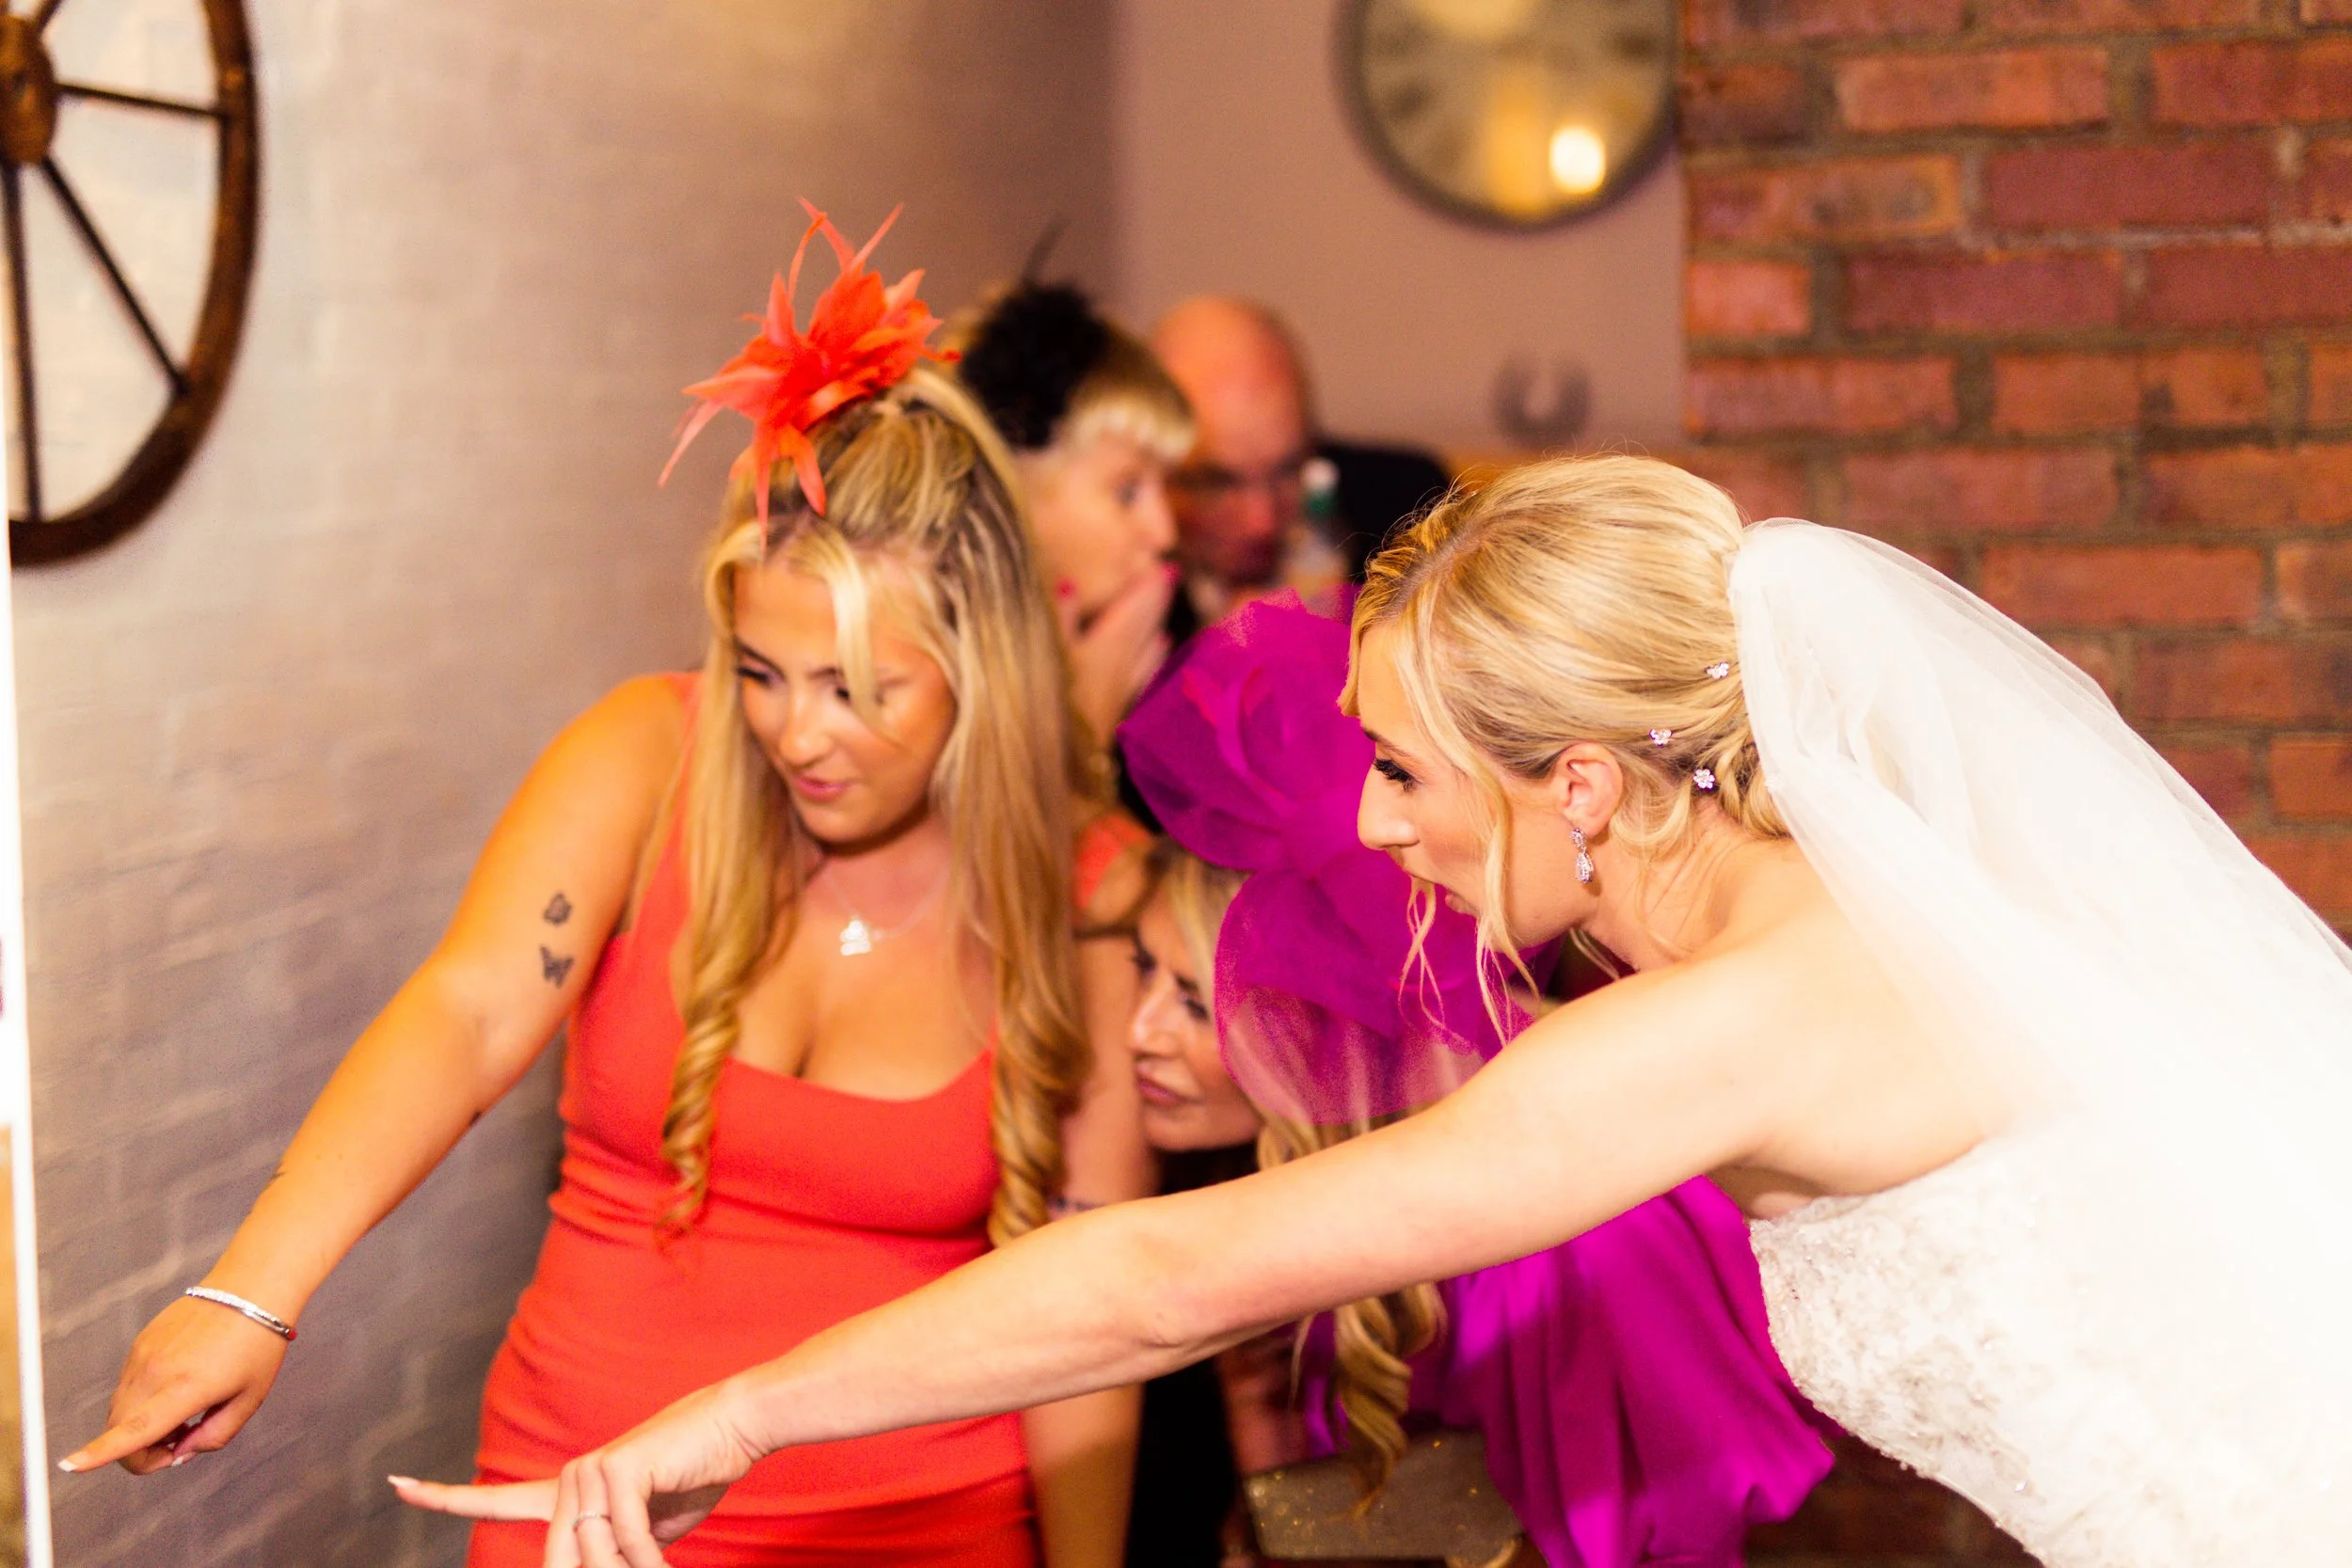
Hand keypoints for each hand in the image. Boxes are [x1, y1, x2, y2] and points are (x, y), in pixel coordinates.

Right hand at [62, 1291, 289, 1473]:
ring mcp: (143, 1355)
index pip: (135, 1428)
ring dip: (140, 1427)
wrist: (250, 1290)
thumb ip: (213, 1437)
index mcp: (186, 1388)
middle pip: (119, 1430)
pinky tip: (176, 1388)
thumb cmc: (257, 1346)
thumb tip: (179, 1453)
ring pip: (119, 1410)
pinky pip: (127, 1387)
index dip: (101, 1452)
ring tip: (185, 1412)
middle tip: (183, 1440)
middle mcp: (156, 1371)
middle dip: (142, 1453)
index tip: (71, 1464)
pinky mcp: (139, 1344)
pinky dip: (141, 1402)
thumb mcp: (248, 1400)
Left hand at [392, 1379, 763, 1566]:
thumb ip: (609, 1548)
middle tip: (643, 1565)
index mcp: (566, 1489)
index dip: (444, 1499)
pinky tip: (664, 1554)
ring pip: (591, 1557)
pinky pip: (622, 1539)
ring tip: (659, 1560)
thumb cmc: (692, 1477)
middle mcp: (568, 1478)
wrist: (732, 1430)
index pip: (495, 1499)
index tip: (396, 1485)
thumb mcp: (645, 1530)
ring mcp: (588, 1471)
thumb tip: (590, 1565)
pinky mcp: (615, 1468)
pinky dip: (646, 1557)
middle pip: (560, 1563)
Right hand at [1059, 565, 1176, 744]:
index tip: (1165, 565)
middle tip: (1169, 573)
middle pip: (1143, 625)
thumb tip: (1069, 584)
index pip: (1132, 610)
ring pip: (1145, 646)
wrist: (1062, 768)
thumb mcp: (1047, 656)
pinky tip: (1162, 644)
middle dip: (1155, 599)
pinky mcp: (1115, 708)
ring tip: (1163, 600)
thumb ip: (1059, 620)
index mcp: (1105, 648)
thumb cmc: (1049, 707)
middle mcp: (1119, 666)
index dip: (1147, 588)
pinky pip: (1143, 670)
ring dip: (1154, 622)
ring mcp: (1120, 688)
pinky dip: (1153, 653)